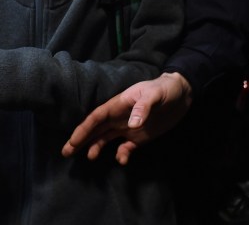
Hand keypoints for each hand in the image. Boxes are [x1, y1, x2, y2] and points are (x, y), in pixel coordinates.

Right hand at [61, 72, 191, 164]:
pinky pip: (124, 148)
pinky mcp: (138, 137)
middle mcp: (118, 117)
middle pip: (95, 130)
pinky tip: (121, 160)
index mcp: (118, 105)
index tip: (73, 141)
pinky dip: (121, 155)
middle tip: (66, 153)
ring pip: (105, 139)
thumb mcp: (154, 94)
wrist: (181, 94)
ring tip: (89, 158)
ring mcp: (127, 128)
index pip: (96, 118)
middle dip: (80, 140)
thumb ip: (143, 107)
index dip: (83, 129)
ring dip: (95, 147)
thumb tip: (132, 125)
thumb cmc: (164, 89)